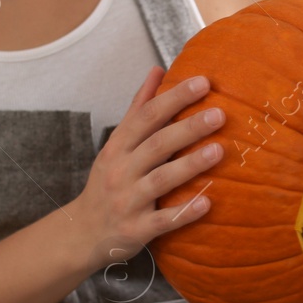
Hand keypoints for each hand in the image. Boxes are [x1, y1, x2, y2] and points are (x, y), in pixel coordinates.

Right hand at [69, 67, 222, 265]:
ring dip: (189, 165)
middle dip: (188, 128)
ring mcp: (128, 201)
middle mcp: (121, 171)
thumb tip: (158, 70)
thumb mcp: (116, 144)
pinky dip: (183, 213)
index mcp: (118, 147)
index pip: (146, 116)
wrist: (82, 232)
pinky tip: (207, 203)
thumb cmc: (108, 182)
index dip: (174, 98)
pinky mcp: (136, 229)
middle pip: (156, 145)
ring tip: (219, 151)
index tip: (203, 82)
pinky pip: (163, 220)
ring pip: (161, 180)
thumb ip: (138, 108)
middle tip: (219, 114)